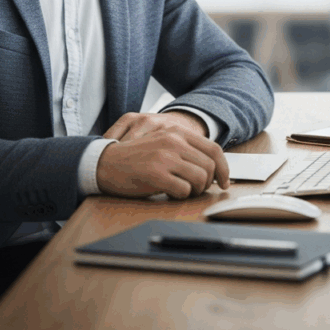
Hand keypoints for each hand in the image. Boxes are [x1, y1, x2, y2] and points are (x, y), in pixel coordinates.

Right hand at [98, 112, 229, 197]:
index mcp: (178, 133)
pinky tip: (169, 193)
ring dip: (194, 191)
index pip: (214, 149)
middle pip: (209, 167)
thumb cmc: (136, 158)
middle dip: (206, 183)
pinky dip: (180, 196)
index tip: (224, 182)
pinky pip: (183, 190)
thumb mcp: (163, 146)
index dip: (223, 169)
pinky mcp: (156, 173)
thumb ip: (185, 152)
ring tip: (181, 190)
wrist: (105, 163)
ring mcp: (165, 156)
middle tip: (195, 190)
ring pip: (199, 179)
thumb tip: (212, 170)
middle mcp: (174, 141)